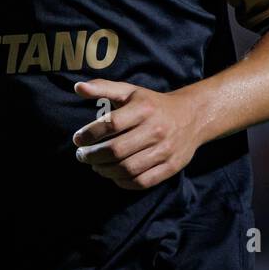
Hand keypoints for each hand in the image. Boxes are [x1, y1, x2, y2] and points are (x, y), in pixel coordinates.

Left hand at [71, 79, 203, 190]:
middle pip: (117, 150)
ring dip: (104, 170)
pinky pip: (142, 182)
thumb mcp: (130, 91)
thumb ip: (103, 88)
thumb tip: (77, 87)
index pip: (111, 124)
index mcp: (144, 108)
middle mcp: (156, 130)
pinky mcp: (171, 167)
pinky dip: (122, 182)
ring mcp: (165, 150)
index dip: (89, 134)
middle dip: (93, 156)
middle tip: (82, 156)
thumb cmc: (152, 104)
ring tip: (95, 166)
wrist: (191, 116)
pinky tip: (113, 175)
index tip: (77, 139)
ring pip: (127, 169)